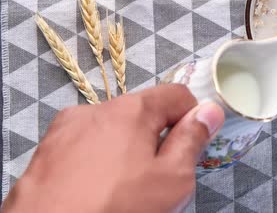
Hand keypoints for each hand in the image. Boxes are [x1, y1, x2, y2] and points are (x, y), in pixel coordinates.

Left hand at [2, 84, 223, 212]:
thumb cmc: (118, 208)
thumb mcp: (172, 179)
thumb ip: (193, 139)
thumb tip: (210, 111)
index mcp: (132, 109)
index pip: (176, 94)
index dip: (192, 118)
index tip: (192, 147)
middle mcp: (96, 109)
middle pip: (143, 113)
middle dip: (157, 139)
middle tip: (158, 178)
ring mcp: (66, 129)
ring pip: (112, 130)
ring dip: (126, 150)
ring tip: (123, 188)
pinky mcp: (46, 151)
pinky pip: (84, 145)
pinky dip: (96, 160)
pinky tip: (95, 189)